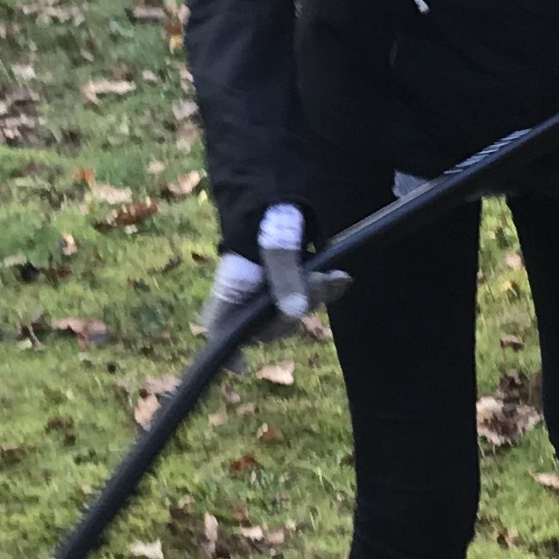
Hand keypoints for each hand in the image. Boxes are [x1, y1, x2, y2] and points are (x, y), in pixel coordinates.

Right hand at [200, 204, 346, 341]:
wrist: (280, 190)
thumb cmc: (266, 214)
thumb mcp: (274, 243)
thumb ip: (284, 277)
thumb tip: (294, 313)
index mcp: (229, 290)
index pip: (219, 332)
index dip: (228, 355)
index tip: (242, 368)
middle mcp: (245, 297)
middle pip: (270, 327)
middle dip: (296, 309)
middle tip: (314, 282)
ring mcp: (267, 292)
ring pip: (292, 312)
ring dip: (315, 296)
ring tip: (331, 276)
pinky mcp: (288, 282)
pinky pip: (306, 298)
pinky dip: (323, 290)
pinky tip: (339, 279)